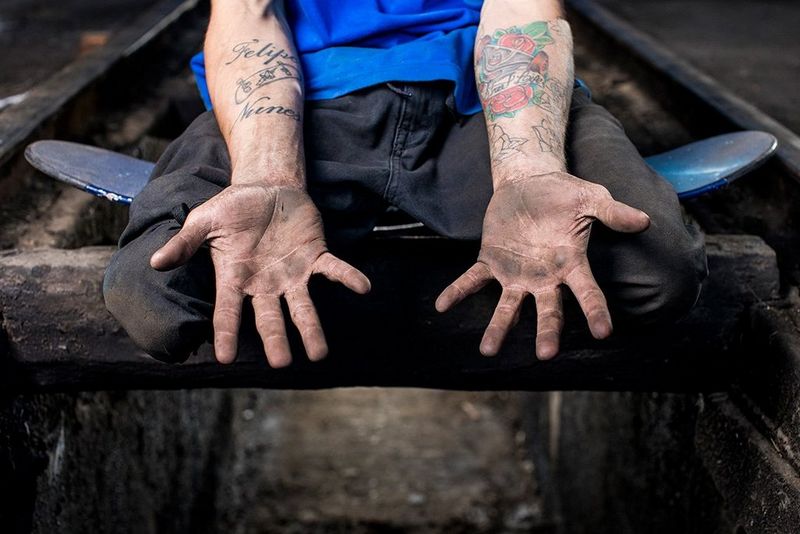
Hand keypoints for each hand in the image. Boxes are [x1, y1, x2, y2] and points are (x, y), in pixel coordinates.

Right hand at [150, 184, 370, 365]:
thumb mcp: (204, 221)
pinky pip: (334, 269)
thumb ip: (184, 243)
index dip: (227, 332)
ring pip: (303, 306)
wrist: (266, 187)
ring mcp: (292, 274)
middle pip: (270, 317)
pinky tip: (363, 287)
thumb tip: (155, 263)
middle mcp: (265, 284)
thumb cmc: (233, 209)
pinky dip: (348, 278)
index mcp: (235, 278)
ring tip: (320, 354)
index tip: (225, 358)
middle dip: (276, 339)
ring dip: (312, 328)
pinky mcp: (315, 256)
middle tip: (281, 363)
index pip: (229, 310)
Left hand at [436, 172, 649, 358]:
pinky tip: (442, 305)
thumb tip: (644, 220)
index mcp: (571, 263)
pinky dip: (457, 292)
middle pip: (548, 309)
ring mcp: (516, 273)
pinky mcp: (490, 261)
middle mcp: (544, 277)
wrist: (530, 181)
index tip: (603, 332)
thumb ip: (613, 212)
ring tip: (488, 349)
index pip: (588, 292)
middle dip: (547, 331)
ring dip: (499, 327)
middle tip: (545, 354)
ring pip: (508, 306)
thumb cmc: (564, 193)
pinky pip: (472, 280)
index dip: (595, 311)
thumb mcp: (592, 197)